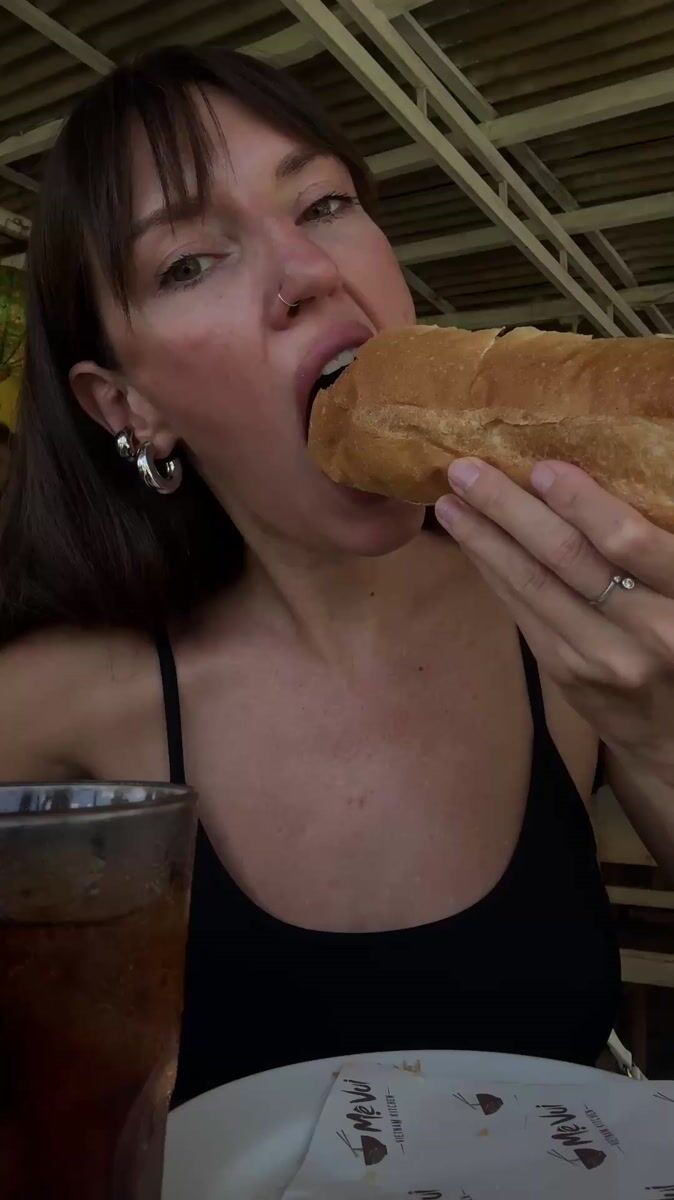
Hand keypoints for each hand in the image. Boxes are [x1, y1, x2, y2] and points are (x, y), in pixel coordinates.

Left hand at [435, 458, 673, 772]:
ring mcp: (601, 657)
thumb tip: (584, 477)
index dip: (582, 503)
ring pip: (534, 585)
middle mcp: (647, 630)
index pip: (628, 543)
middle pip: (566, 558)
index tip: (541, 467)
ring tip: (450, 501)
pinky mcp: (566, 671)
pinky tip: (471, 542)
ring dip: (484, 539)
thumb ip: (652, 545)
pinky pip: (522, 611)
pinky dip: (494, 571)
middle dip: (509, 508)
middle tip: (465, 470)